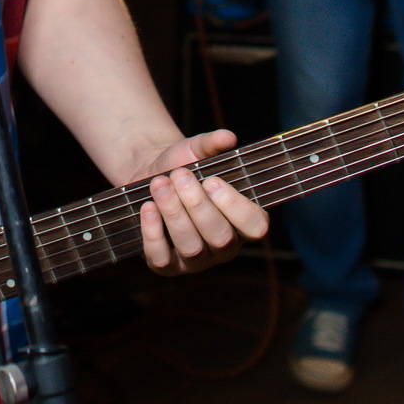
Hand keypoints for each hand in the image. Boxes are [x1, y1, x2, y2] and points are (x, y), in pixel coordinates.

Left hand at [132, 129, 268, 275]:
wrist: (149, 174)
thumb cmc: (183, 165)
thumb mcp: (196, 151)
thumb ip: (212, 144)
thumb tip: (226, 137)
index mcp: (243, 222)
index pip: (256, 227)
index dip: (236, 207)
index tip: (212, 181)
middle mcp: (224, 247)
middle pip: (220, 238)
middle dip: (197, 205)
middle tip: (179, 175)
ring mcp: (196, 261)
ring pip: (191, 248)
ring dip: (174, 214)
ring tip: (159, 185)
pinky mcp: (167, 266)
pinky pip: (161, 260)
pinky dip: (153, 233)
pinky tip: (148, 207)